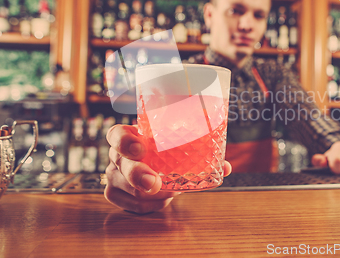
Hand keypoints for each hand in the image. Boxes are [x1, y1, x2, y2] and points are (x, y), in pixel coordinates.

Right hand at [104, 124, 231, 213]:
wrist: (153, 170)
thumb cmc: (166, 154)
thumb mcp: (179, 148)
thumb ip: (201, 154)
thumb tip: (226, 167)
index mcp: (129, 136)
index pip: (116, 135)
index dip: (124, 141)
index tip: (141, 148)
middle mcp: (117, 155)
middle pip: (120, 164)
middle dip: (138, 175)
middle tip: (155, 183)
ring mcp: (113, 175)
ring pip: (128, 189)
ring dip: (154, 194)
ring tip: (172, 191)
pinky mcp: (114, 194)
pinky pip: (131, 205)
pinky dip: (151, 205)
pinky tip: (163, 200)